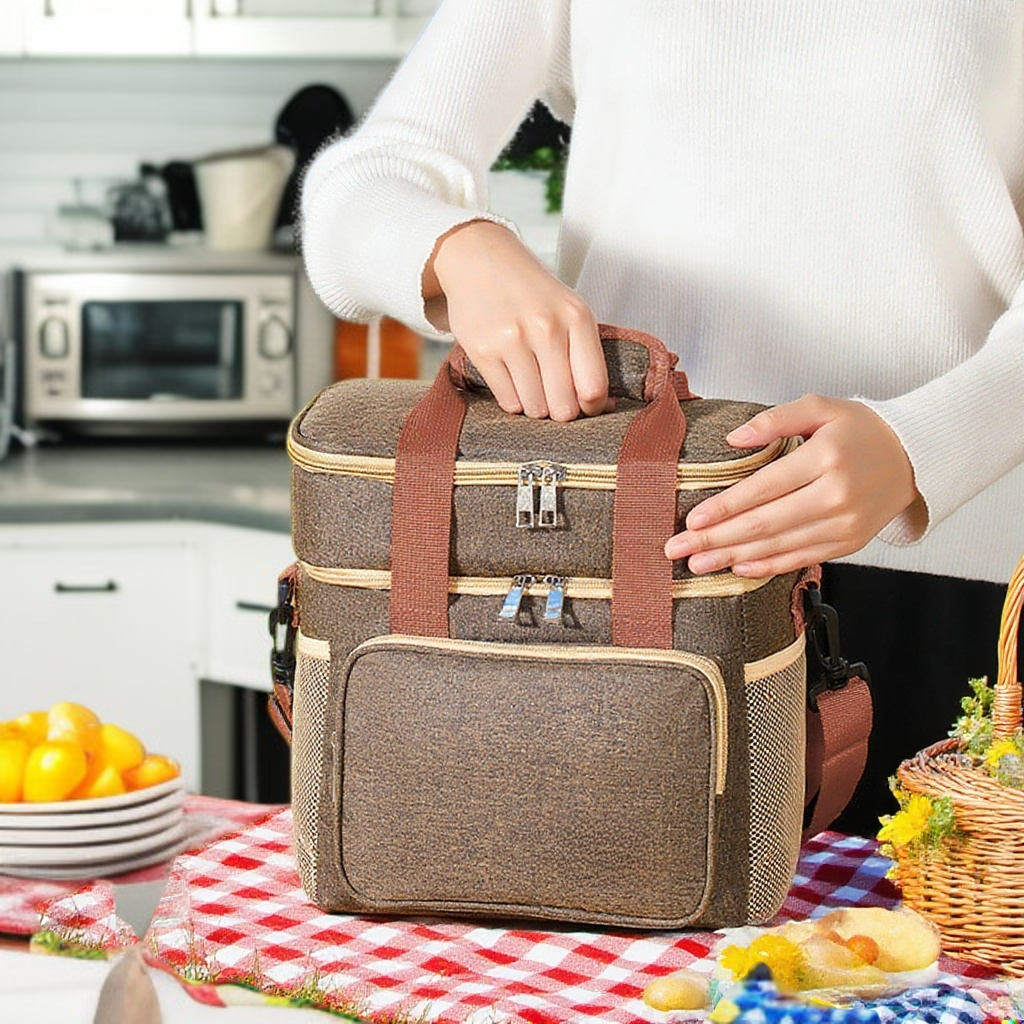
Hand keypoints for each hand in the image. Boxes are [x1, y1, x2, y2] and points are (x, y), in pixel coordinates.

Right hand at [423, 220, 608, 419]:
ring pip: (535, 408)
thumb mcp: (569, 311)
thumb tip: (604, 406)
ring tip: (531, 385)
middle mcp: (547, 328)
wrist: (482, 261)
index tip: (584, 405)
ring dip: (535, 406)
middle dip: (560, 410)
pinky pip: (508, 401)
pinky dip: (513, 400)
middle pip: (564, 407)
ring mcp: (513, 339)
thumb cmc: (532, 294)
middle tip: (554, 397)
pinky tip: (512, 380)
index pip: (594, 388)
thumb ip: (587, 355)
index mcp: (577, 318)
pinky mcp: (483, 350)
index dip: (592, 408)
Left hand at [663, 395, 921, 576]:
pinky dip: (767, 566)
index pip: (763, 488)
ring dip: (733, 558)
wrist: (914, 458)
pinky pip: (800, 559)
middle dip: (716, 540)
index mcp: (826, 458)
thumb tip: (733, 439)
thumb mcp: (821, 407)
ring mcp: (844, 525)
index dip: (724, 507)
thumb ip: (774, 419)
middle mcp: (836, 496)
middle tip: (678, 549)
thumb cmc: (861, 430)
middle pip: (764, 524)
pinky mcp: (848, 543)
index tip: (692, 520)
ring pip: (778, 546)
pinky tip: (738, 568)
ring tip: (698, 564)